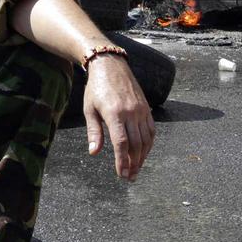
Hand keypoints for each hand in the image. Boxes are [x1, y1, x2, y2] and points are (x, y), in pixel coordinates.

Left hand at [82, 55, 154, 181]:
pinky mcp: (146, 107)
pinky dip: (149, 144)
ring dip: (142, 157)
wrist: (110, 65)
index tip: (122, 174)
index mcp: (114, 113)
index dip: (122, 161)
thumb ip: (94, 132)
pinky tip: (144, 153)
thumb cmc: (96, 88)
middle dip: (133, 164)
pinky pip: (151, 130)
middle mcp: (130, 112)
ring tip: (136, 169)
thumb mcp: (89, 109)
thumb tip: (94, 152)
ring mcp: (140, 110)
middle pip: (136, 144)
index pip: (121, 143)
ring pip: (146, 139)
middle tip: (130, 177)